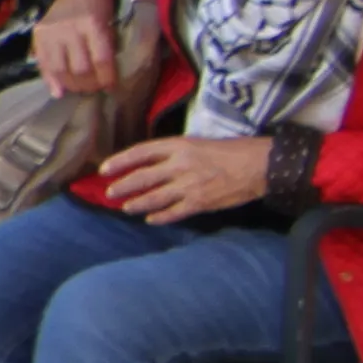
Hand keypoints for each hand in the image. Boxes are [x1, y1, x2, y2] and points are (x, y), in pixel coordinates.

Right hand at [34, 0, 122, 96]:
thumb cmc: (97, 5)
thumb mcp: (108, 21)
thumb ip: (106, 47)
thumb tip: (105, 78)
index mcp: (92, 24)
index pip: (101, 60)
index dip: (107, 78)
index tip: (111, 88)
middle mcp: (69, 29)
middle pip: (80, 69)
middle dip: (90, 85)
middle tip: (95, 89)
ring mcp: (51, 33)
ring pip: (60, 70)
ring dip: (72, 85)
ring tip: (79, 89)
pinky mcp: (38, 36)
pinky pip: (43, 64)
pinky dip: (50, 81)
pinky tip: (58, 92)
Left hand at [96, 131, 275, 221]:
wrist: (257, 165)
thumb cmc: (230, 151)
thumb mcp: (197, 142)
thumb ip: (174, 153)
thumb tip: (151, 163)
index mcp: (178, 146)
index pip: (140, 152)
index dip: (120, 161)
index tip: (105, 169)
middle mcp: (180, 165)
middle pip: (142, 177)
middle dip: (123, 185)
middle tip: (110, 192)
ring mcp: (189, 185)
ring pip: (154, 197)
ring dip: (137, 203)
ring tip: (125, 207)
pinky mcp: (200, 202)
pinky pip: (174, 212)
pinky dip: (160, 217)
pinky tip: (150, 219)